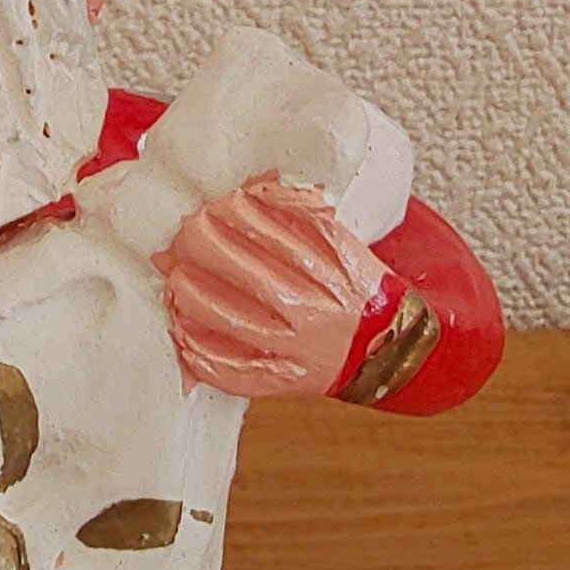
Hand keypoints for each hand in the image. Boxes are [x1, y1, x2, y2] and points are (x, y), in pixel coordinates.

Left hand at [158, 172, 380, 399]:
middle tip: (182, 236)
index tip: (214, 204)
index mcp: (329, 271)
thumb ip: (301, 215)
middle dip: (204, 250)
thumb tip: (252, 188)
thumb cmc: (361, 291)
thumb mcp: (342, 244)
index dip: (234, 216)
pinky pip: (236, 373)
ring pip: (233, 322)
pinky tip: (182, 334)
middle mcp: (312, 310)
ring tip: (176, 281)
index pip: (273, 235)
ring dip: (194, 298)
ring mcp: (296, 349)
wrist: (394, 347)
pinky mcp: (284, 381)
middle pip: (246, 274)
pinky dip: (204, 355)